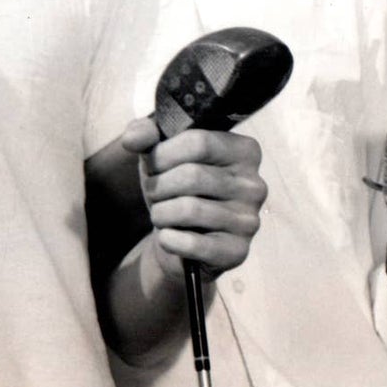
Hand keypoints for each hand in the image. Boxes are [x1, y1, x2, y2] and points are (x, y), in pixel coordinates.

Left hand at [121, 117, 265, 281]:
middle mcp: (254, 185)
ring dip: (161, 213)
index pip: (198, 141)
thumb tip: (132, 138)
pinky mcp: (238, 252)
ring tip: (160, 214)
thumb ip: (145, 135)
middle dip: (159, 185)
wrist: (180, 238)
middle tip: (154, 193)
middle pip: (193, 175)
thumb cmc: (174, 187)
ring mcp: (250, 220)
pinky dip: (169, 239)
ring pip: (190, 209)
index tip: (152, 164)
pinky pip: (194, 244)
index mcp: (244, 151)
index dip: (163, 154)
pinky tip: (167, 237)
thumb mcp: (159, 154)